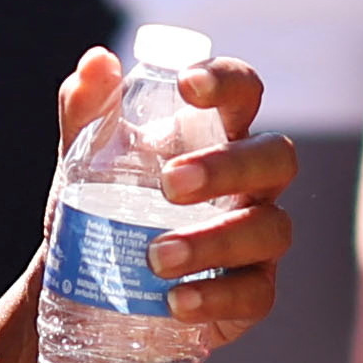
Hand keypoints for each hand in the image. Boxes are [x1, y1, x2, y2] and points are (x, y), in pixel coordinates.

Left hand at [45, 49, 300, 334]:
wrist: (96, 292)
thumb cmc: (105, 209)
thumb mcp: (85, 162)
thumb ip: (87, 114)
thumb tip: (96, 61)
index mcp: (218, 135)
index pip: (244, 92)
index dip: (226, 81)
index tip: (186, 85)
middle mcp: (252, 183)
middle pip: (276, 157)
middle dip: (227, 167)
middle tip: (169, 184)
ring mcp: (258, 240)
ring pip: (269, 228)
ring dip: (214, 240)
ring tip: (154, 257)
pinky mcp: (252, 295)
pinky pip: (255, 294)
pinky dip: (215, 298)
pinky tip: (174, 301)